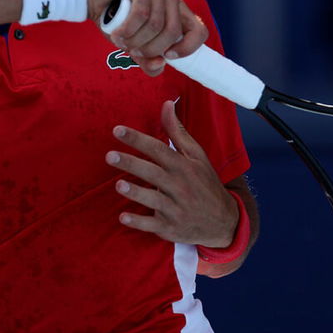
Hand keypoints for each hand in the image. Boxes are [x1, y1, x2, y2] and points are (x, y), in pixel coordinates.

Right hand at [88, 0, 207, 75]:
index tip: (167, 57)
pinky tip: (117, 34)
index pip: (198, 30)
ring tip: (121, 42)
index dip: (188, 48)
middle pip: (173, 31)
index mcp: (176, 10)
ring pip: (156, 24)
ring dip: (135, 40)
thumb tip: (160, 64)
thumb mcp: (134, 44)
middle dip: (151, 48)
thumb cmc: (114, 19)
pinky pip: (142, 13)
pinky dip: (128, 29)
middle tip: (133, 51)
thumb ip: (148, 58)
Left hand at [106, 101, 238, 247]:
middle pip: (153, 173)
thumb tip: (166, 104)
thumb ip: (178, 132)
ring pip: (153, 200)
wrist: (223, 222)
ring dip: (136, 192)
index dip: (138, 139)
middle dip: (131, 163)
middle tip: (109, 155)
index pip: (158, 149)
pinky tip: (123, 217)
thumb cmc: (205, 183)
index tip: (117, 130)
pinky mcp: (170, 228)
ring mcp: (175, 209)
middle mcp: (180, 187)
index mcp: (184, 167)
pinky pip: (152, 225)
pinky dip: (139, 223)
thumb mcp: (196, 156)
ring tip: (119, 185)